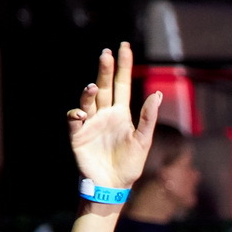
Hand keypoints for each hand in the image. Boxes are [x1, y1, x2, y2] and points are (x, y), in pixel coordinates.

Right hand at [65, 42, 163, 193]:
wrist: (113, 185)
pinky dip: (76, 114)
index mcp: (121, 113)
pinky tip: (81, 114)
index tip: (124, 46)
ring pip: (88, 100)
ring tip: (94, 87)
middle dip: (105, 69)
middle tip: (106, 53)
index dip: (123, 65)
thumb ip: (148, 118)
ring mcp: (90, 122)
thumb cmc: (129, 165)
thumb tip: (157, 94)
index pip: (122, 84)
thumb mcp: (143, 141)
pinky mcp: (78, 135)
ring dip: (90, 91)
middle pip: (105, 86)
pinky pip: (74, 120)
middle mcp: (105, 113)